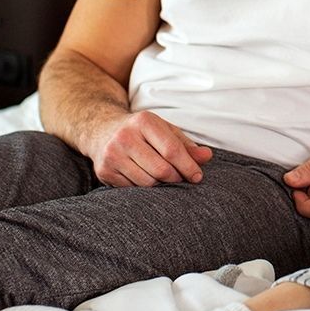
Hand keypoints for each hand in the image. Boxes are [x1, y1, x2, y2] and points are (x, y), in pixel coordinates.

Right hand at [85, 110, 212, 186]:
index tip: (197, 176)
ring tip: (162, 177)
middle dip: (175, 177)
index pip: (172, 150)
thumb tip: (207, 156)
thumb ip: (186, 144)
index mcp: (144, 121)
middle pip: (161, 169)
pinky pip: (132, 189)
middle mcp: (125, 137)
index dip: (188, 166)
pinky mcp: (104, 171)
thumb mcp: (164, 130)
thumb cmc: (142, 132)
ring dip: (160, 184)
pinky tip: (144, 177)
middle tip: (179, 177)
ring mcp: (112, 155)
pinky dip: (143, 188)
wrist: (102, 130)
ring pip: (147, 182)